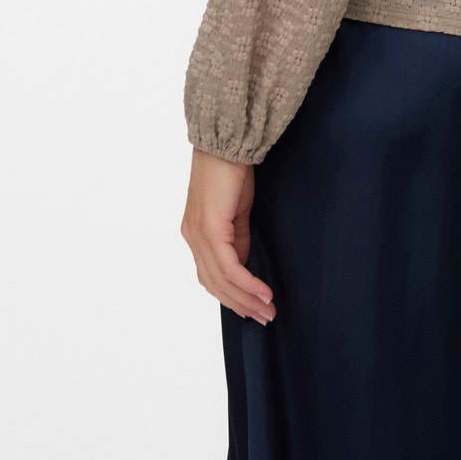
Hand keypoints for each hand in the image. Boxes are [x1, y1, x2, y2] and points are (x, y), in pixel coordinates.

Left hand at [181, 147, 275, 323]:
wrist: (224, 141)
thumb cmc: (230, 168)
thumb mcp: (236, 210)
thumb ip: (237, 238)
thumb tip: (243, 264)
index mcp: (196, 232)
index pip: (212, 276)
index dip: (233, 296)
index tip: (254, 309)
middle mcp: (192, 237)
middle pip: (215, 284)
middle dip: (241, 305)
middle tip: (265, 318)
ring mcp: (198, 234)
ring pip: (220, 280)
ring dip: (246, 299)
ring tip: (268, 310)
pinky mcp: (210, 229)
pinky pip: (228, 267)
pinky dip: (247, 282)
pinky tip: (264, 292)